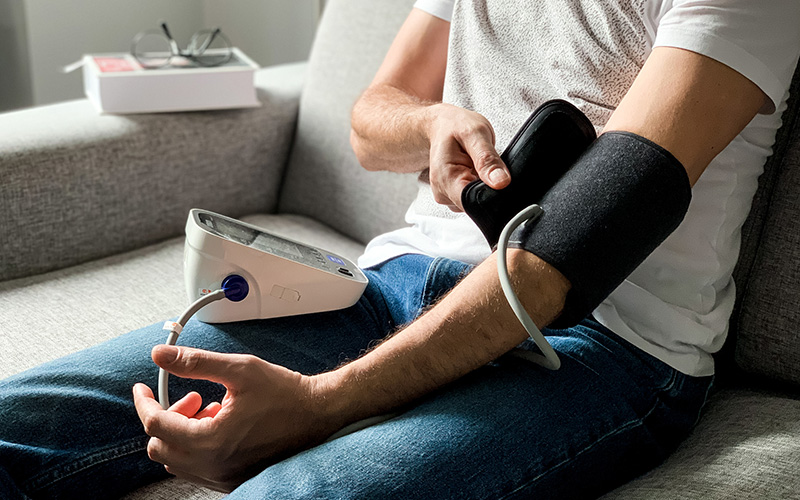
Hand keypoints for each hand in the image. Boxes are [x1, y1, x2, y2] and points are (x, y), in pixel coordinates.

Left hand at [133, 345, 340, 491]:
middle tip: (193, 396)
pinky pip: (196, 468)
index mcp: (211, 441)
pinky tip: (222, 424)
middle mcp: (214, 466)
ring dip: (183, 432)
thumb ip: (196, 362)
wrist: (319, 415)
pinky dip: (197, 445)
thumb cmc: (285, 393)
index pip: (156, 424)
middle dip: (169, 417)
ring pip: (176, 460)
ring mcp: (223, 477)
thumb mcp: (239, 369)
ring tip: (212, 409)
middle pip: (160, 446)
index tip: (143, 388)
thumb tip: (160, 355)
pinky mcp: (233, 480)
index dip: (144, 402)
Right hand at [426, 103, 509, 210]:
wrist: (442, 126)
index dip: (489, 194)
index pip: (472, 203)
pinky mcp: (452, 196)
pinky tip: (473, 172)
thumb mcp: (475, 133)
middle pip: (475, 205)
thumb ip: (487, 159)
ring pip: (475, 203)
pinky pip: (472, 199)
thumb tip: (501, 182)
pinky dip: (478, 187)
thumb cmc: (455, 126)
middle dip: (487, 188)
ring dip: (483, 187)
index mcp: (445, 177)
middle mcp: (442, 192)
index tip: (494, 177)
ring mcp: (446, 196)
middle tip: (483, 165)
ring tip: (476, 166)